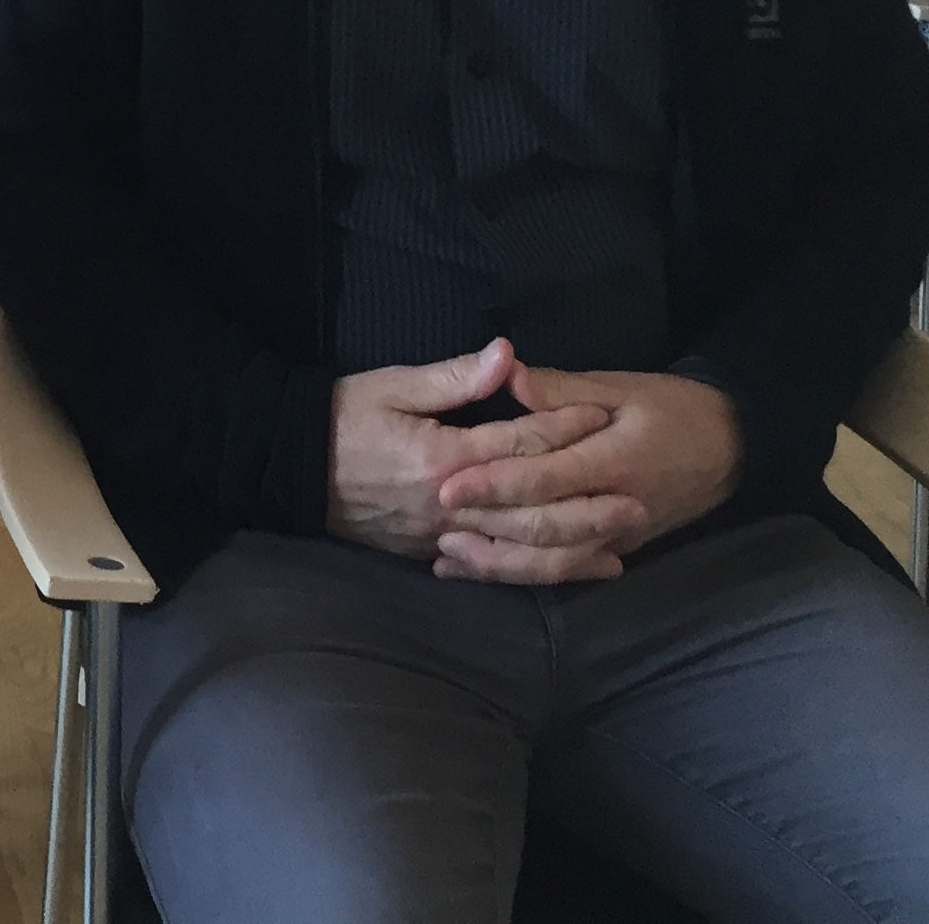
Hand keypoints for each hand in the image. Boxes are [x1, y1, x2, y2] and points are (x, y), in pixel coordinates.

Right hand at [326, 337, 615, 564]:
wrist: (289, 466)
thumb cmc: (342, 416)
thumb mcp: (393, 385)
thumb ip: (454, 378)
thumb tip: (507, 357)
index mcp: (442, 459)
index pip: (518, 445)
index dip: (563, 428)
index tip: (603, 416)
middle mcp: (449, 507)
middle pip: (532, 511)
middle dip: (588, 506)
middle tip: (638, 501)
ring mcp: (440, 538)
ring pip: (520, 552)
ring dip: (573, 550)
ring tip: (619, 546)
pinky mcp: (430, 554)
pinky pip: (494, 569)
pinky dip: (534, 572)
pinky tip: (567, 570)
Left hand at [431, 365, 743, 584]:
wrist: (733, 449)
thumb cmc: (672, 408)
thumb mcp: (620, 386)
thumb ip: (561, 388)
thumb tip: (509, 375)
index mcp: (612, 460)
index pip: (544, 479)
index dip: (493, 485)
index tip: (446, 485)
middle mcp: (614, 508)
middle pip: (544, 531)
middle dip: (487, 529)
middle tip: (435, 524)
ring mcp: (619, 537)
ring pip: (554, 564)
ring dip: (501, 563)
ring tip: (449, 555)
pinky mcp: (618, 550)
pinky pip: (567, 570)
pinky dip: (524, 574)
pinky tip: (483, 570)